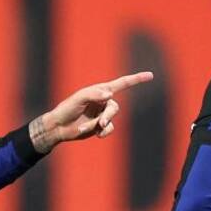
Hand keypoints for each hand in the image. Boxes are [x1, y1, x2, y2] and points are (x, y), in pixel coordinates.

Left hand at [29, 71, 153, 152]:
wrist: (59, 127)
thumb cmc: (67, 108)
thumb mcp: (78, 98)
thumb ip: (94, 94)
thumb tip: (110, 94)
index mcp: (100, 90)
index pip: (122, 84)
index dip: (136, 79)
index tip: (151, 76)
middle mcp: (103, 101)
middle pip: (115, 108)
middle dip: (108, 115)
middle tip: (100, 122)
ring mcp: (102, 114)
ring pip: (111, 120)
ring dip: (102, 124)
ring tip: (90, 128)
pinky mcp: (100, 127)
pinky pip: (108, 129)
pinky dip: (102, 132)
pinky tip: (94, 134)